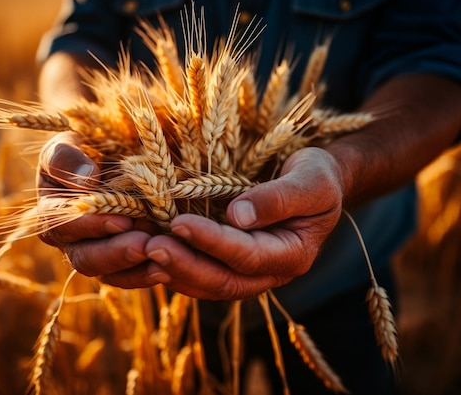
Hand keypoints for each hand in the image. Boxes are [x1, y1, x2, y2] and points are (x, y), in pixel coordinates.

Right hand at [36, 132, 159, 287]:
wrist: (116, 151)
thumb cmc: (89, 142)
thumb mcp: (72, 140)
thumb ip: (68, 156)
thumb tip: (87, 179)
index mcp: (52, 207)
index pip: (59, 223)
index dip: (88, 224)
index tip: (120, 219)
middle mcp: (68, 238)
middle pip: (84, 256)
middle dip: (115, 253)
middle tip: (144, 245)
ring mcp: (94, 252)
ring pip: (106, 273)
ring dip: (134, 268)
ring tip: (162, 259)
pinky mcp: (118, 262)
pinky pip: (128, 277)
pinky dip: (146, 275)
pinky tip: (167, 270)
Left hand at [143, 147, 344, 299]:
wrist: (317, 183)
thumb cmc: (317, 176)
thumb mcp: (310, 180)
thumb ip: (279, 198)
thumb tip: (238, 216)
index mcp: (292, 254)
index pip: (248, 255)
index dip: (213, 242)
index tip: (180, 223)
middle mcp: (270, 272)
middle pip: (224, 281)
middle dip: (185, 265)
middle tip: (150, 247)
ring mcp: (250, 273)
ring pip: (209, 285)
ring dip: (176, 271)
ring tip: (143, 252)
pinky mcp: (232, 264)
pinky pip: (203, 274)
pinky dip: (177, 267)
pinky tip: (152, 254)